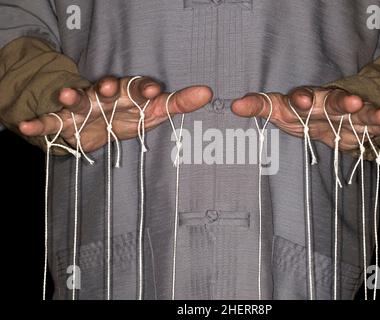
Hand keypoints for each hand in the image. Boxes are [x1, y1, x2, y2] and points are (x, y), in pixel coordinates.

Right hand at [18, 76, 212, 151]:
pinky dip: (39, 123)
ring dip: (73, 96)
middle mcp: (106, 96)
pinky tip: (25, 125)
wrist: (100, 124)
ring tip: (67, 95)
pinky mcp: (66, 121)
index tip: (152, 91)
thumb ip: (179, 102)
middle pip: (105, 89)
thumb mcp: (154, 111)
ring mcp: (85, 107)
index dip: (144, 88)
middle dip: (106, 87)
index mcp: (129, 93)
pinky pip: (51, 121)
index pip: (138, 87)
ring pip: (78, 100)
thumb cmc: (130, 115)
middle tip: (109, 87)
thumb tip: (209, 92)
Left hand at [231, 87, 379, 150]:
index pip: (300, 96)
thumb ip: (262, 106)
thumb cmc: (302, 116)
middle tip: (350, 102)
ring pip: (360, 110)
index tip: (299, 101)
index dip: (299, 99)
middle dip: (342, 101)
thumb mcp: (282, 113)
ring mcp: (348, 112)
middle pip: (334, 100)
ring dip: (370, 112)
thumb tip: (233, 104)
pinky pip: (375, 122)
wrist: (332, 116)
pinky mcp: (363, 122)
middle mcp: (327, 102)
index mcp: (305, 101)